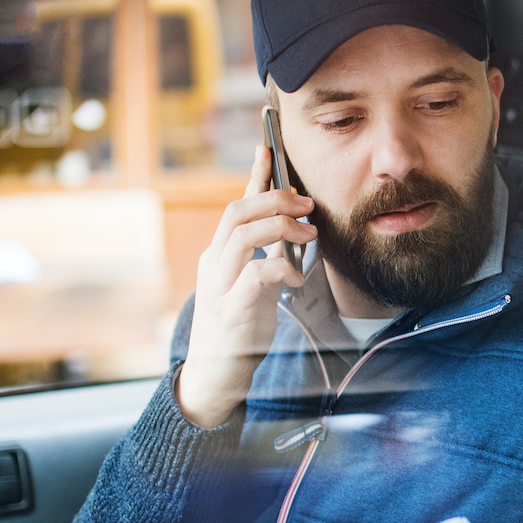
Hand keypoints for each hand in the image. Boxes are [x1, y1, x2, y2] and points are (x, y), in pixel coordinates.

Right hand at [176, 143, 316, 426]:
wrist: (217, 374)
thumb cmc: (240, 328)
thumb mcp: (255, 286)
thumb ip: (268, 258)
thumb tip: (294, 230)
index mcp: (220, 254)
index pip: (236, 205)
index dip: (254, 176)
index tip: (269, 148)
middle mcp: (214, 264)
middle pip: (237, 213)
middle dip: (275, 199)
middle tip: (307, 204)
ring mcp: (219, 286)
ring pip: (243, 236)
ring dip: (280, 227)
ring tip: (308, 233)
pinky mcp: (231, 310)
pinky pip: (255, 276)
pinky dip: (280, 270)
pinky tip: (296, 278)